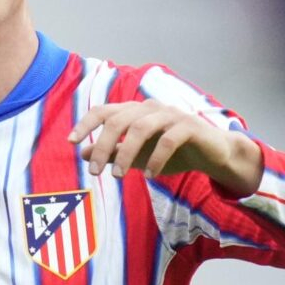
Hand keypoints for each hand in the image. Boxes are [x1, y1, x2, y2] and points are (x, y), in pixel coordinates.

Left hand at [67, 101, 262, 196]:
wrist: (213, 154)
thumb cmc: (173, 152)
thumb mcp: (138, 155)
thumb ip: (112, 152)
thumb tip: (81, 153)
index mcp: (135, 111)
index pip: (104, 111)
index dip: (86, 123)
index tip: (70, 141)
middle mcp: (150, 107)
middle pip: (119, 119)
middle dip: (103, 145)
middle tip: (94, 172)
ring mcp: (171, 114)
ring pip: (141, 128)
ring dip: (127, 154)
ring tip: (119, 177)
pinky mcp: (190, 126)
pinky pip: (168, 140)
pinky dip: (156, 158)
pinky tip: (150, 175)